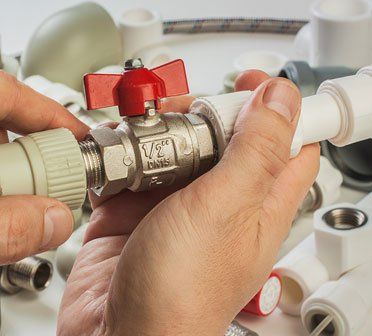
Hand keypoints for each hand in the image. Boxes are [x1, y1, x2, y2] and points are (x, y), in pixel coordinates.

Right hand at [58, 71, 319, 334]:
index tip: (251, 84)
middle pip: (219, 139)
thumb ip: (255, 150)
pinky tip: (110, 154)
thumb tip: (283, 100)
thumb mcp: (225, 209)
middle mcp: (215, 205)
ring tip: (136, 132)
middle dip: (199, 114)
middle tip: (179, 110)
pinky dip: (116, 156)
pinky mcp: (130, 214)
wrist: (115, 335)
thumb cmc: (180, 293)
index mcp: (255, 205)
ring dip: (151, 133)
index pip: (285, 145)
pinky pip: (126, 170)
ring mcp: (170, 208)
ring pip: (169, 150)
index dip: (276, 109)